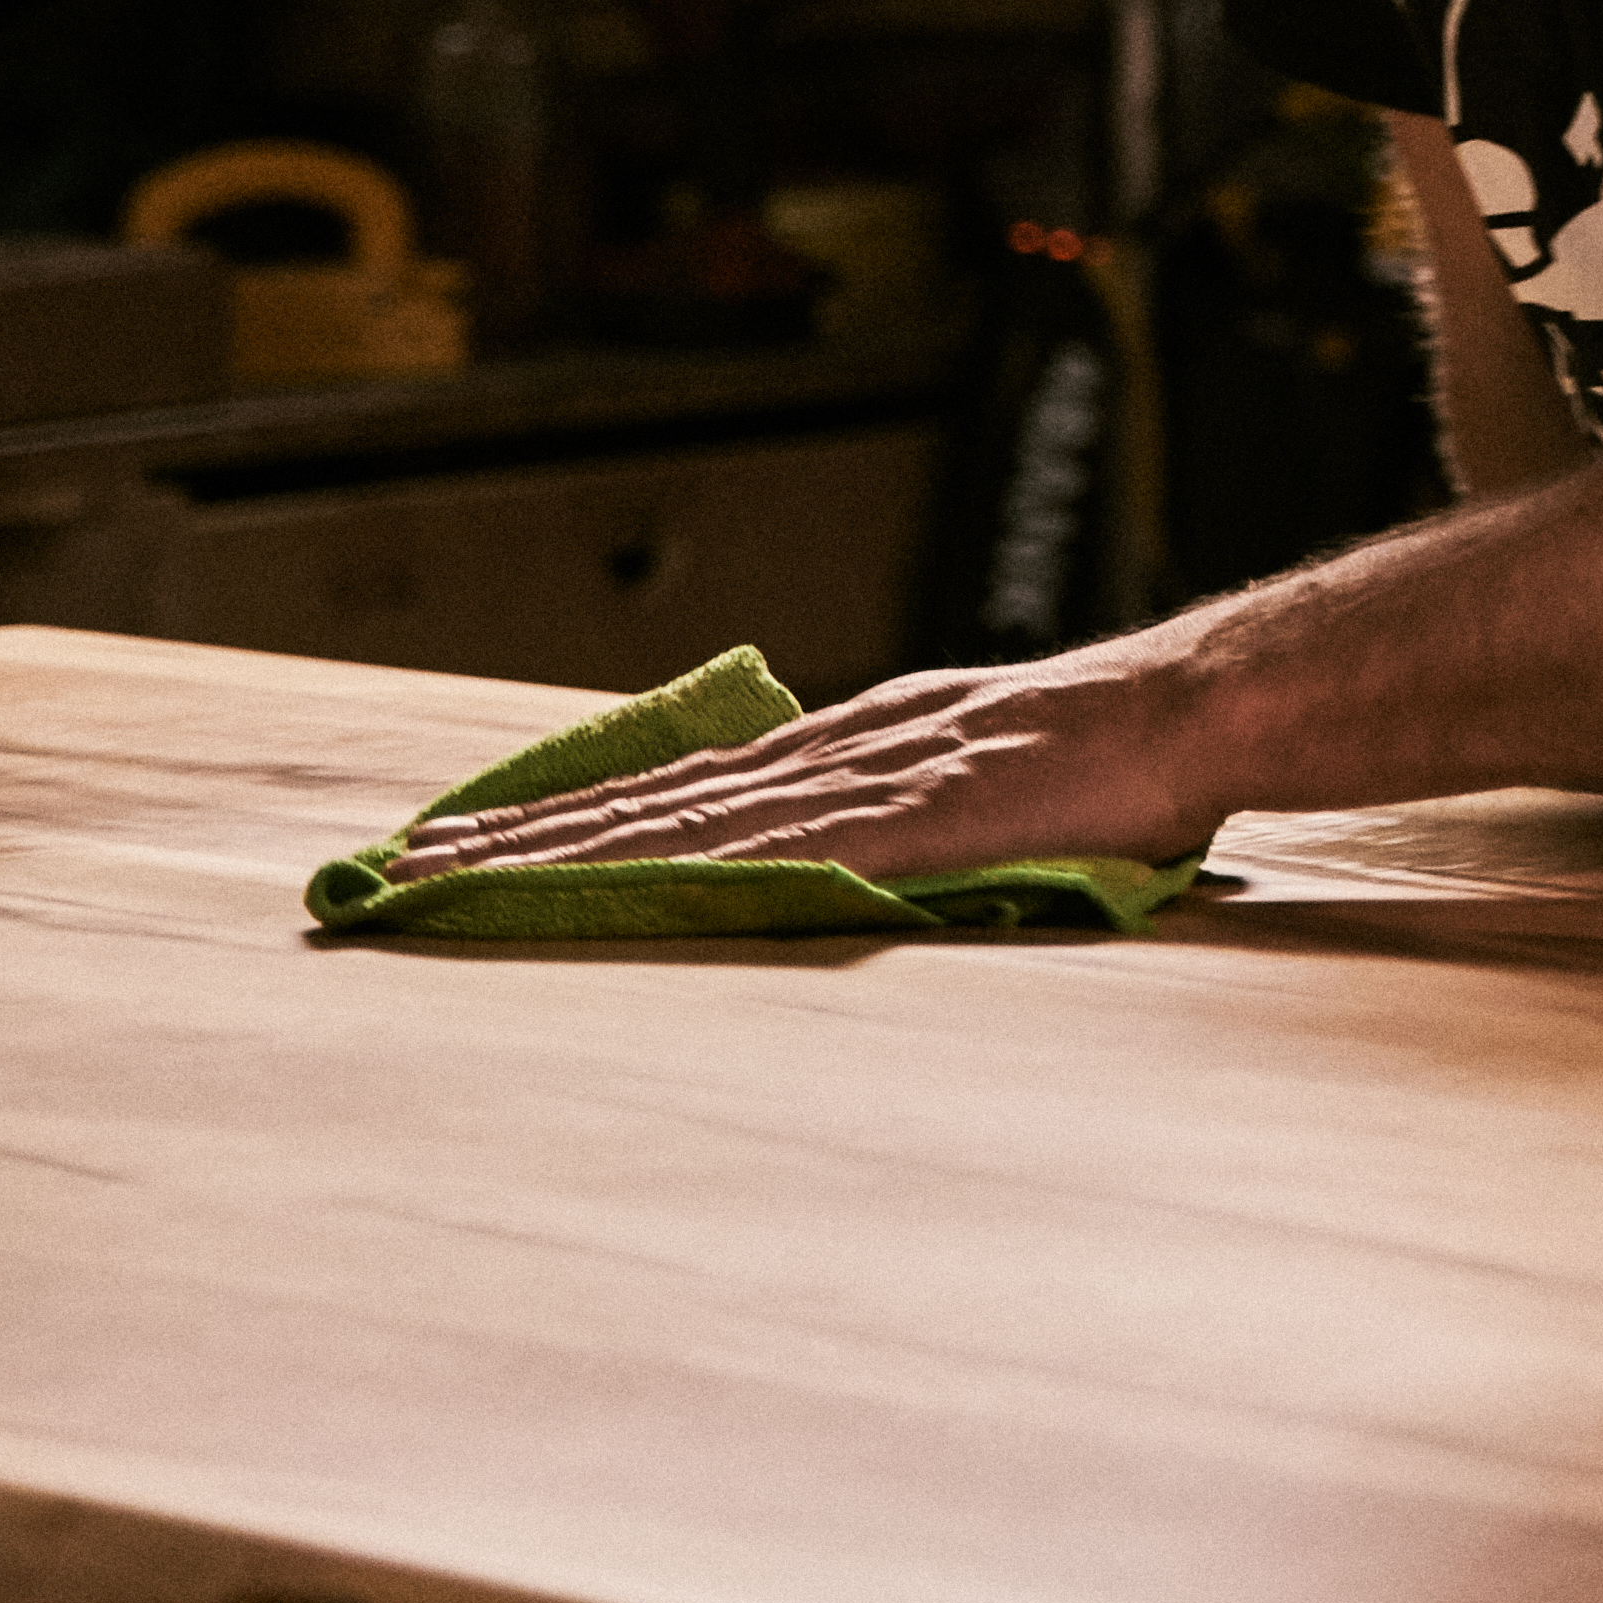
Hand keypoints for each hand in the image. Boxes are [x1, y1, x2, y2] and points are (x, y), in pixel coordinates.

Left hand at [382, 649, 1217, 887]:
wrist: (1194, 710)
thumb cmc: (1114, 761)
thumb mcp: (989, 784)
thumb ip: (911, 822)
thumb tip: (850, 868)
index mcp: (855, 749)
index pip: (683, 786)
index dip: (574, 815)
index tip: (475, 839)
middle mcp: (836, 754)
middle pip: (651, 800)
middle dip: (523, 835)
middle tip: (407, 863)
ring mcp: (867, 783)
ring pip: (683, 824)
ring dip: (561, 854)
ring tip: (456, 878)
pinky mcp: (908, 824)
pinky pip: (766, 855)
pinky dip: (672, 873)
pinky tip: (604, 892)